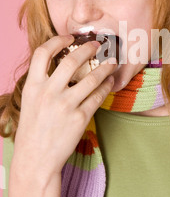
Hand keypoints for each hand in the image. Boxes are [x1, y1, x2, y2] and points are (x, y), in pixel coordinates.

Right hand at [12, 35, 115, 180]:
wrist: (36, 159)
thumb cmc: (33, 131)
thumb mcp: (30, 102)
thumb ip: (43, 84)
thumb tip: (60, 66)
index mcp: (32, 86)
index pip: (42, 53)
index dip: (57, 40)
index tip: (69, 37)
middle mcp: (48, 92)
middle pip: (72, 60)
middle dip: (88, 48)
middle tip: (97, 45)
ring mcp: (65, 105)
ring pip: (91, 78)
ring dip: (105, 68)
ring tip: (112, 63)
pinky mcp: (80, 118)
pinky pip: (98, 97)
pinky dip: (106, 87)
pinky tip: (110, 83)